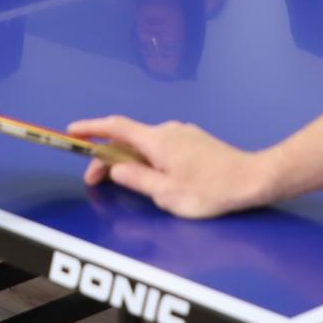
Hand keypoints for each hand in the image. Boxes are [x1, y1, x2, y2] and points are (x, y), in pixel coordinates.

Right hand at [67, 115, 263, 218]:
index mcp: (157, 140)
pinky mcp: (193, 142)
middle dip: (106, 156)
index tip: (71, 131)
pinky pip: (161, 147)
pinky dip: (146, 159)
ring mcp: (182, 134)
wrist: (251, 179)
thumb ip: (137, 180)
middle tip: (94, 181)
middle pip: (128, 138)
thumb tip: (115, 168)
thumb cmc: (209, 191)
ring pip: (145, 144)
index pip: (116, 128)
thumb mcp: (167, 194)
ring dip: (127, 159)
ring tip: (122, 183)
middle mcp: (167, 130)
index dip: (91, 128)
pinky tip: (152, 177)